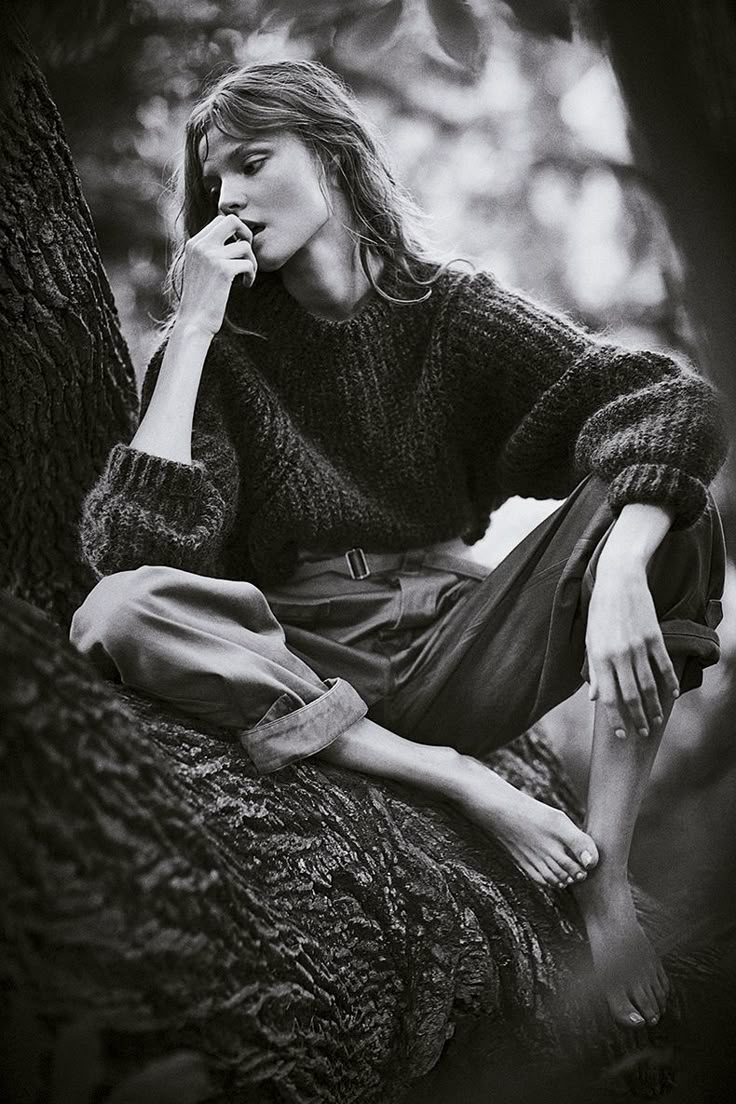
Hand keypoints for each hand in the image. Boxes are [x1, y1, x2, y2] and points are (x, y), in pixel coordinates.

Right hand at [178, 214, 256, 334]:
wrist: (194, 321)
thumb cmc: (200, 299)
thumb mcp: (200, 269)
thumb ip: (211, 252)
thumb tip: (234, 239)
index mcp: (194, 244)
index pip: (220, 220)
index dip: (236, 233)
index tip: (238, 252)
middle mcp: (201, 245)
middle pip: (232, 221)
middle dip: (246, 235)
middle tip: (247, 255)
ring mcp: (211, 256)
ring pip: (245, 245)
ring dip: (252, 261)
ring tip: (247, 276)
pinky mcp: (223, 270)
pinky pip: (248, 263)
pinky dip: (252, 274)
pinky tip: (246, 284)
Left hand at [585, 558, 678, 738]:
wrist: (618, 580)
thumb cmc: (599, 611)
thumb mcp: (590, 640)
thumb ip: (594, 670)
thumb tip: (594, 698)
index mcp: (598, 657)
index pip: (607, 697)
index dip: (614, 719)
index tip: (621, 735)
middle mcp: (618, 654)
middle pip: (629, 696)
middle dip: (637, 719)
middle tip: (643, 733)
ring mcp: (637, 645)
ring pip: (648, 685)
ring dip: (654, 706)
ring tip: (657, 720)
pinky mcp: (653, 636)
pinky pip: (663, 665)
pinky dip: (669, 682)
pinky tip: (672, 695)